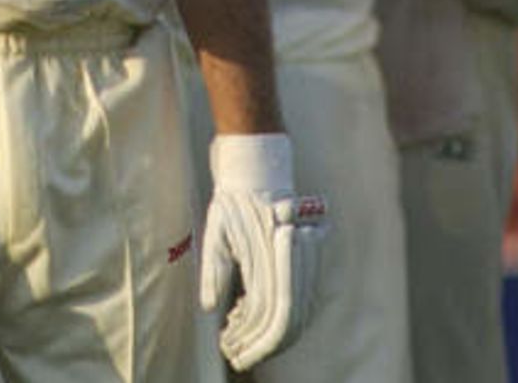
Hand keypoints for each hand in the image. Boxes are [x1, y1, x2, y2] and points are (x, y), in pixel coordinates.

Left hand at [199, 133, 327, 370]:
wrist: (260, 163)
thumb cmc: (232, 196)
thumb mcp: (215, 228)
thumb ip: (215, 268)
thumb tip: (210, 307)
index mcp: (269, 254)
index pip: (270, 314)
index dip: (255, 342)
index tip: (234, 354)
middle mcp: (290, 260)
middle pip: (289, 320)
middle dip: (265, 345)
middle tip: (238, 354)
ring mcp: (303, 257)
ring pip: (299, 311)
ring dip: (274, 333)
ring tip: (242, 336)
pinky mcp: (307, 255)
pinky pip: (303, 296)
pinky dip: (284, 314)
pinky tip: (258, 317)